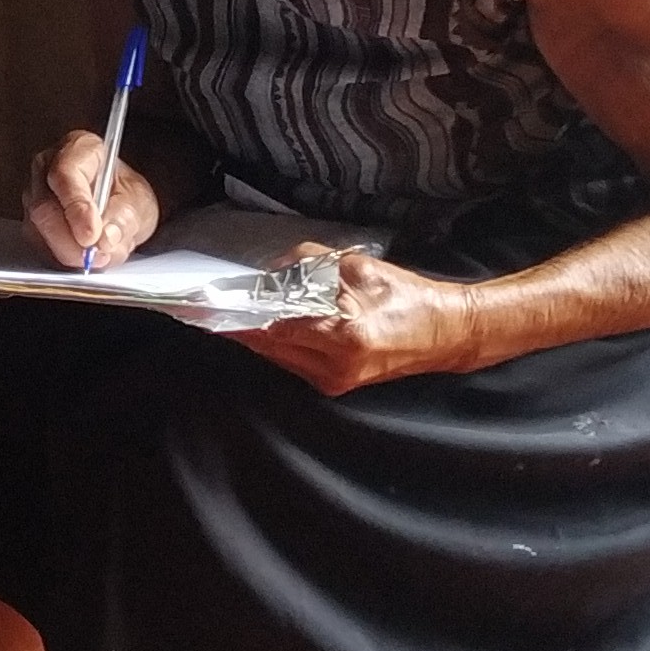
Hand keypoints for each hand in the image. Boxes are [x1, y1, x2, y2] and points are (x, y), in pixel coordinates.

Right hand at [24, 131, 160, 271]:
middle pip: (44, 206)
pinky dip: (62, 258)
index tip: (91, 234)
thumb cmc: (125, 193)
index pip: (65, 174)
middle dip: (69, 239)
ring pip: (37, 231)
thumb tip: (106, 236)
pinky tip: (83, 258)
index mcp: (77, 149)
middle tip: (94, 256)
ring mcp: (34, 196)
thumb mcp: (139, 201)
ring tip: (98, 258)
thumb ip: (125, 216)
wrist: (118, 205)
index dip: (76, 207)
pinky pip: (38, 246)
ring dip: (67, 253)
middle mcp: (47, 168)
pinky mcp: (31, 223)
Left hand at [234, 250, 483, 390]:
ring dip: (254, 336)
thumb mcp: (359, 267)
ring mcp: (334, 380)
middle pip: (269, 345)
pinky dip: (276, 344)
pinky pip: (292, 363)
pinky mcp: (335, 385)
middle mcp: (335, 365)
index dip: (244, 312)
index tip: (213, 302)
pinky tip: (262, 326)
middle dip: (240, 324)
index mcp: (344, 333)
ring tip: (227, 314)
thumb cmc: (406, 295)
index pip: (278, 324)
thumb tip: (271, 269)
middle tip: (206, 308)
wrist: (442, 334)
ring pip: (277, 357)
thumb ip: (310, 265)